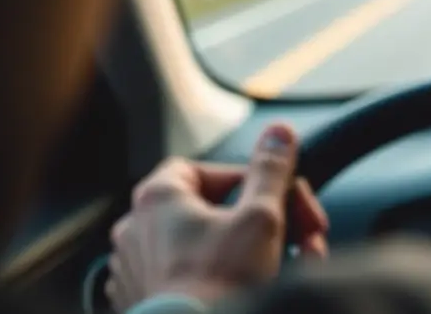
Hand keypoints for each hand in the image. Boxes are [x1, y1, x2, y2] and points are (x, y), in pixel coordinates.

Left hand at [105, 123, 327, 311]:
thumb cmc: (219, 284)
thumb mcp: (261, 217)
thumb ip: (271, 170)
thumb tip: (279, 133)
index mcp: (158, 198)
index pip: (203, 168)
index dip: (245, 179)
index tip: (273, 196)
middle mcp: (137, 229)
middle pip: (210, 209)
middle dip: (261, 222)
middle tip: (294, 237)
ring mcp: (136, 269)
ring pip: (202, 246)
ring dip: (245, 252)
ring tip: (281, 267)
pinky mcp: (143, 300)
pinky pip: (186, 279)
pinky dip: (217, 279)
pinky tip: (248, 288)